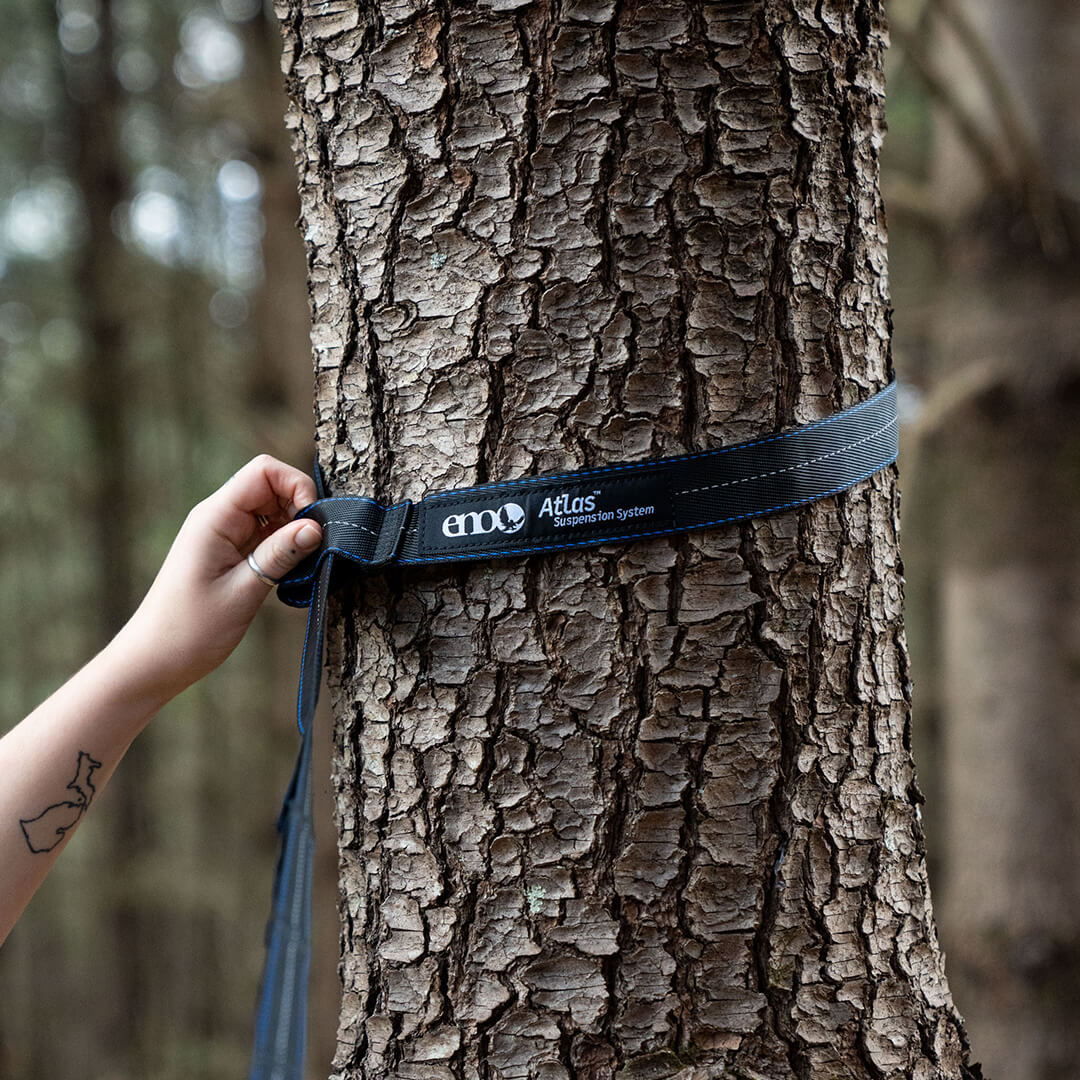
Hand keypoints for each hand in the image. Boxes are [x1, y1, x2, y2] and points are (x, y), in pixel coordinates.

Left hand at [116, 455, 322, 700]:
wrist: (154, 661)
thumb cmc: (190, 630)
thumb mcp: (242, 592)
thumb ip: (279, 555)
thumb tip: (316, 526)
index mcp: (215, 517)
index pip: (264, 471)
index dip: (296, 486)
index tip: (314, 523)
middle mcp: (219, 518)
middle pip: (272, 486)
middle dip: (300, 509)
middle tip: (317, 547)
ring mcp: (225, 536)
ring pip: (273, 511)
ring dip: (296, 530)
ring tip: (306, 563)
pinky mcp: (231, 554)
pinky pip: (267, 535)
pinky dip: (286, 547)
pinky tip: (293, 572)